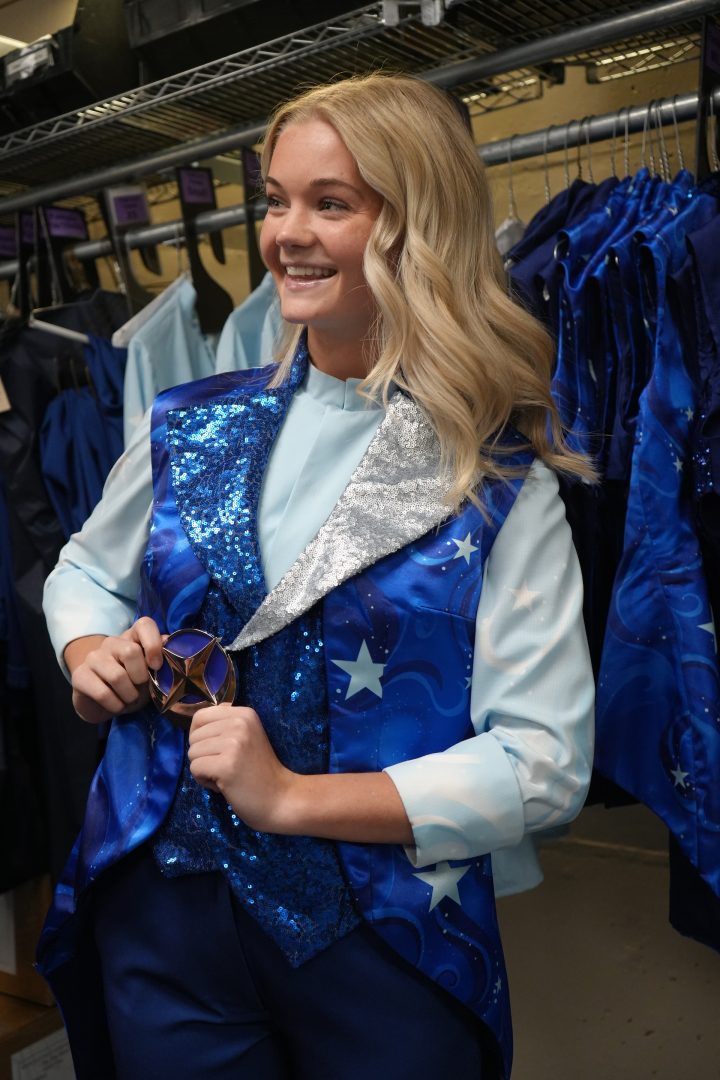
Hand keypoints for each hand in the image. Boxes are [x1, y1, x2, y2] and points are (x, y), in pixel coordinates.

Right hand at [68, 617, 163, 724]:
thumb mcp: (151, 673)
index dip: (153, 644)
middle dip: (141, 677)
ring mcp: (93, 658)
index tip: (156, 665)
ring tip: (129, 699)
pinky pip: (103, 693)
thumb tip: (176, 648)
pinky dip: (116, 705)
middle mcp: (111, 642)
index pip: (144, 624)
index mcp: (132, 637)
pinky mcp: (80, 676)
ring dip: (129, 695)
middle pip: (130, 652)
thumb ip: (163, 659)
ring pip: (117, 676)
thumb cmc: (133, 684)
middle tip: (140, 688)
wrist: (103, 703)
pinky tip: (117, 705)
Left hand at [187, 704, 295, 831]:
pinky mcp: (226, 765)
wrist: (281, 797)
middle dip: (202, 755)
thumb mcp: (248, 736)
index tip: (215, 750)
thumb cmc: (260, 770)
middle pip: (194, 736)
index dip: (199, 736)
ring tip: (226, 776)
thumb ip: (226, 725)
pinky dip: (204, 781)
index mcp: (244, 713)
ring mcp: (234, 743)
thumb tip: (197, 720)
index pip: (201, 716)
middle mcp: (239, 723)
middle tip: (226, 766)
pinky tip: (223, 785)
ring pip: (192, 753)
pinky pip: (195, 769)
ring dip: (204, 769)